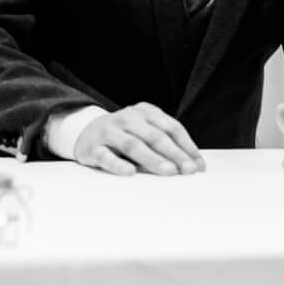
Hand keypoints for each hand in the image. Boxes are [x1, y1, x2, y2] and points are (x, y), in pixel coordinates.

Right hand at [73, 104, 204, 175]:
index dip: (187, 146)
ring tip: (168, 171)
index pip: (171, 127)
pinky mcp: (92, 147)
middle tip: (188, 170)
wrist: (85, 131)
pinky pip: (106, 156)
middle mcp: (128, 118)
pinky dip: (118, 164)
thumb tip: (194, 166)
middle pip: (155, 136)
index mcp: (146, 112)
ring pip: (133, 145)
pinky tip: (130, 173)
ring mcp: (109, 131)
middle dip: (174, 154)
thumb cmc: (125, 135)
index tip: (198, 165)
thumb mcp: (145, 131)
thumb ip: (166, 144)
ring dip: (153, 159)